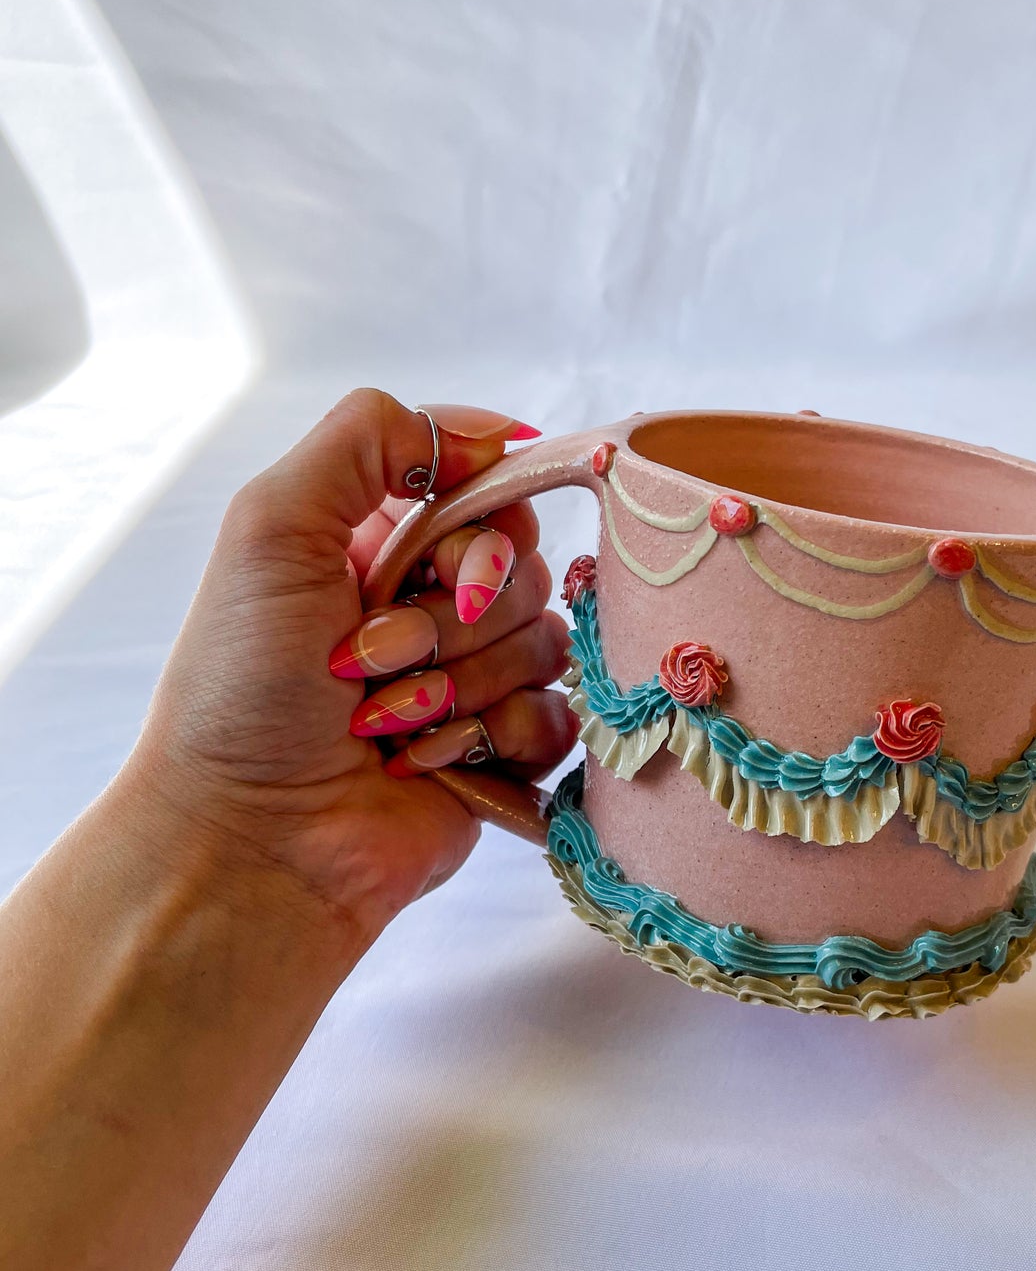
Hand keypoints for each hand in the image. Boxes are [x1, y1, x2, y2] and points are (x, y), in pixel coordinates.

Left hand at [126, 388, 576, 945]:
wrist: (252, 837)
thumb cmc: (242, 685)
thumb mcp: (273, 523)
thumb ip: (370, 435)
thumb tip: (494, 433)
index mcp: (383, 543)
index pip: (491, 492)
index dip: (479, 526)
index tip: (432, 563)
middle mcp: (432, 606)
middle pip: (526, 568)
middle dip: (448, 619)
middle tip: (367, 661)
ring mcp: (473, 682)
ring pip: (545, 644)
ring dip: (457, 685)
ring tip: (381, 723)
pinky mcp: (503, 755)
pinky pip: (558, 721)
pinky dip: (490, 738)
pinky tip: (425, 763)